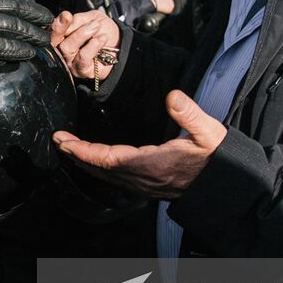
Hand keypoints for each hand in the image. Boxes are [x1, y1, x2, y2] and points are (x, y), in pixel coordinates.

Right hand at [50, 10, 120, 81]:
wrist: (120, 45)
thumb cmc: (103, 31)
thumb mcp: (91, 18)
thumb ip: (78, 19)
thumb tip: (67, 21)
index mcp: (63, 35)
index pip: (53, 31)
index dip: (58, 23)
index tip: (66, 16)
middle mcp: (62, 50)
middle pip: (54, 41)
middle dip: (62, 29)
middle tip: (73, 19)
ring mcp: (70, 61)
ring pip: (67, 48)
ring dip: (82, 34)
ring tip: (96, 27)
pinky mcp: (81, 70)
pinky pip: (82, 57)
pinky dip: (93, 46)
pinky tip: (102, 39)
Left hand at [53, 91, 224, 198]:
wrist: (224, 186)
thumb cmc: (216, 158)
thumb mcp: (208, 133)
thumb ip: (189, 114)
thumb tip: (172, 95)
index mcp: (151, 163)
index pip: (107, 158)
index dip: (83, 150)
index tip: (64, 140)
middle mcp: (142, 177)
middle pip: (99, 168)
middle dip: (76, 154)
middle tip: (57, 140)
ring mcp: (143, 184)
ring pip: (106, 175)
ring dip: (85, 161)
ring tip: (69, 148)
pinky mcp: (146, 185)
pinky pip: (115, 177)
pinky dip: (99, 167)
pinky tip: (93, 160)